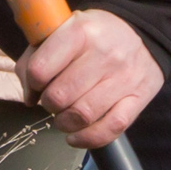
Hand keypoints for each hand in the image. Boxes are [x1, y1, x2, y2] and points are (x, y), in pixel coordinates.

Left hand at [17, 7, 160, 148]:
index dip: (32, 83)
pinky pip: (110, 128)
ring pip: (83, 115)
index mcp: (79, 31)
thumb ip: (35, 58)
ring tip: (64, 117)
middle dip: (49, 105)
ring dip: (65, 123)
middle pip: (59, 96)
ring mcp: (124, 77)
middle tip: (53, 101)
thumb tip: (29, 96)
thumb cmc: (92, 37)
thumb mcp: (61, 31)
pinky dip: (88, 139)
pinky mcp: (138, 97)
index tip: (37, 84)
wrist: (141, 33)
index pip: (40, 69)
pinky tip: (76, 136)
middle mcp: (104, 53)